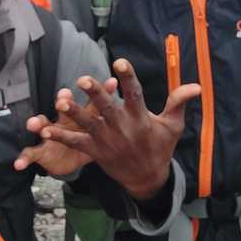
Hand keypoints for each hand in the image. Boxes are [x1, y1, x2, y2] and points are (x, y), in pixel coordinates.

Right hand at [14, 77, 119, 176]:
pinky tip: (19, 164)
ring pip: (42, 126)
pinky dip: (24, 159)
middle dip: (63, 103)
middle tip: (64, 97)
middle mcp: (64, 122)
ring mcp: (50, 136)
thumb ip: (110, 118)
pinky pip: (30, 154)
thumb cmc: (84, 142)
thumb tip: (135, 104)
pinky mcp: (40, 152)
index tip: (112, 83)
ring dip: (37, 124)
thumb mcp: (98, 132)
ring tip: (32, 124)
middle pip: (64, 110)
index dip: (100, 92)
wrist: (65, 161)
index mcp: (81, 118)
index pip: (91, 102)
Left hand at [26, 59, 200, 200]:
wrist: (147, 178)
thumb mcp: (172, 125)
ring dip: (74, 113)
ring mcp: (107, 140)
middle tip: (83, 79)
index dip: (128, 77)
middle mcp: (122, 128)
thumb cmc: (160, 147)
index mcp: (141, 118)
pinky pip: (75, 143)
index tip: (120, 61)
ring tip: (60, 101)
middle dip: (96, 94)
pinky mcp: (95, 151)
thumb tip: (197, 84)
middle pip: (107, 108)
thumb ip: (179, 102)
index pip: (135, 94)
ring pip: (88, 124)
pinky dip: (60, 137)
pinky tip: (44, 130)